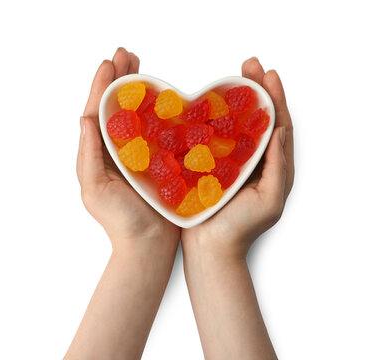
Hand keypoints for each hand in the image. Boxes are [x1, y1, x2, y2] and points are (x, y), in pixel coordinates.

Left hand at [77, 48, 179, 251]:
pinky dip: (157, 112)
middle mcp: (118, 150)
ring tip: (141, 67)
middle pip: (117, 107)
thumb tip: (84, 118)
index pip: (99, 112)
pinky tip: (162, 97)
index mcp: (100, 153)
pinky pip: (156, 131)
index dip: (103, 86)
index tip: (110, 63)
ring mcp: (139, 154)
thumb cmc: (120, 221)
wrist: (147, 243)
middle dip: (121, 80)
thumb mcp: (95, 188)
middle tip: (128, 55)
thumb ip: (89, 154)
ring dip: (138, 90)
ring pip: (137, 114)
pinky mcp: (158, 160)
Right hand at [182, 57, 293, 258]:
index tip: (268, 75)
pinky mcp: (214, 165)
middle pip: (259, 118)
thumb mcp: (270, 200)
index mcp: (274, 167)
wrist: (212, 248)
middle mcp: (255, 160)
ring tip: (234, 75)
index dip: (275, 99)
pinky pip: (218, 137)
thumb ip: (278, 167)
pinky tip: (212, 103)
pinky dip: (217, 118)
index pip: (278, 125)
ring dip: (237, 98)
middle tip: (249, 65)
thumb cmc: (241, 229)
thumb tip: (280, 131)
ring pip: (238, 123)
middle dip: (257, 89)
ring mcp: (234, 161)